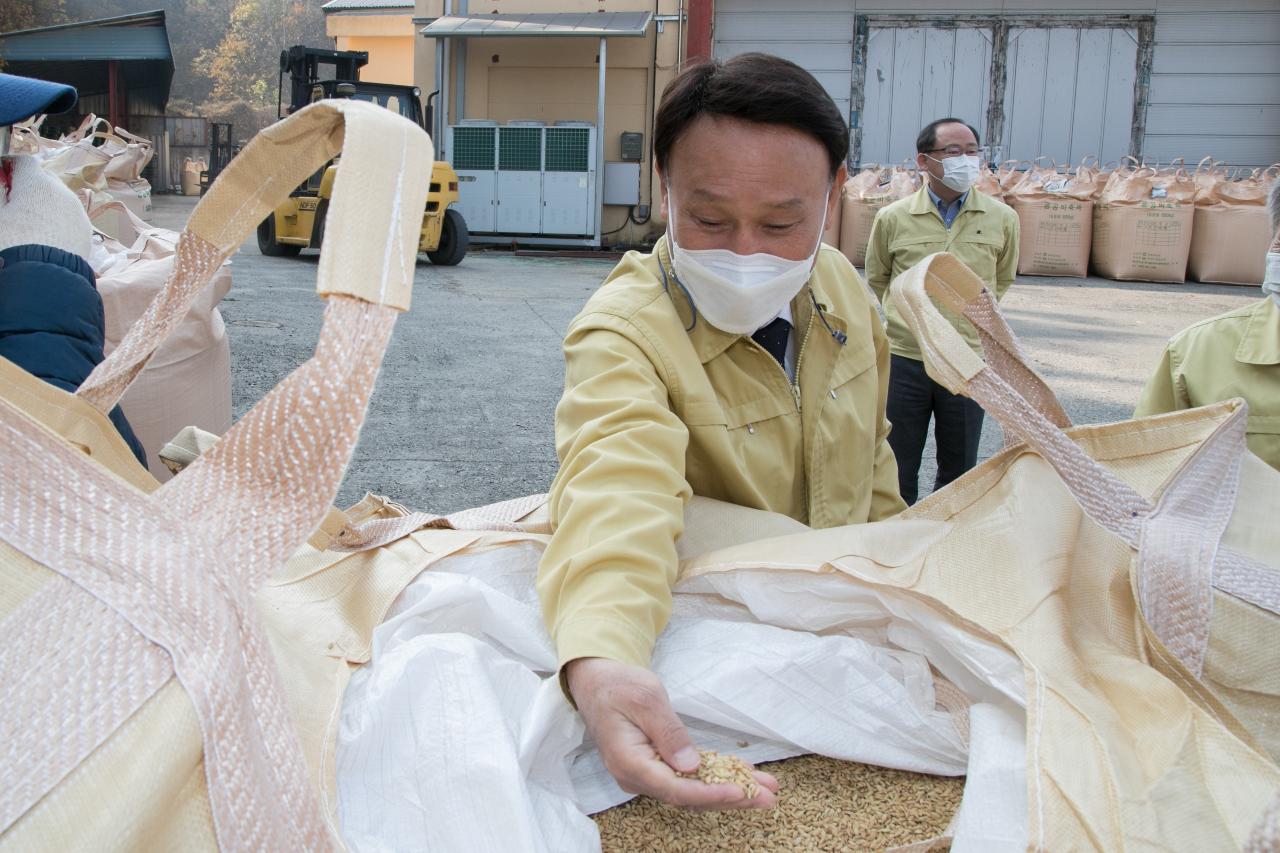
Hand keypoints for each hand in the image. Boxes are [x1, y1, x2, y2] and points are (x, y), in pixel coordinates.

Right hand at [565, 657, 777, 809]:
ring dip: (730, 789)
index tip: (742, 792)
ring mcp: (646, 774)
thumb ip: (669, 732)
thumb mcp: (646, 698)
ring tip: (767, 788)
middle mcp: (637, 777)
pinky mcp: (655, 766)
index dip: (711, 794)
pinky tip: (744, 775)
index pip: (676, 789)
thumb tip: (691, 766)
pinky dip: (717, 777)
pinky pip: (689, 778)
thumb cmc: (618, 685)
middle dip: (732, 798)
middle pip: (689, 797)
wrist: (597, 681)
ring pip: (692, 790)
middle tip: (769, 797)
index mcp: (630, 763)